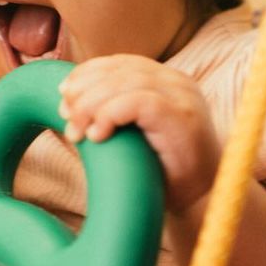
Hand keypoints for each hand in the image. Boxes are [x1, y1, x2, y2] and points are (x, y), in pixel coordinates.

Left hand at [57, 55, 218, 213]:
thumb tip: (67, 99)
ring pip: (126, 83)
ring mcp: (183, 98)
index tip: (63, 93)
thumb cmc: (165, 171)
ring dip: (91, 105)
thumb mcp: (135, 134)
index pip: (122, 63)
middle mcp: (178, 83)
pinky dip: (110, 115)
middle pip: (121, 70)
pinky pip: (140, 102)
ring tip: (74, 131)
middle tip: (64, 115)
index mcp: (167, 81)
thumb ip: (114, 112)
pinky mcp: (183, 117)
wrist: (202, 202)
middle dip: (85, 90)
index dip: (88, 73)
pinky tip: (96, 135)